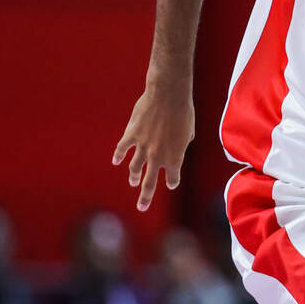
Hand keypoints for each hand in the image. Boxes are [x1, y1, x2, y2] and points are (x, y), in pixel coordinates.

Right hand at [112, 85, 193, 211]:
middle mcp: (158, 157)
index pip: (172, 178)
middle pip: (149, 183)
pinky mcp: (132, 135)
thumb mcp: (189, 132)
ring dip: (134, 176)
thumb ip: (182, 145)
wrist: (169, 96)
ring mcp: (143, 147)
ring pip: (135, 167)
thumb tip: (178, 148)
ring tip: (133, 181)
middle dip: (146, 197)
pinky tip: (116, 161)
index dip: (172, 181)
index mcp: (175, 158)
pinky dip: (118, 155)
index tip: (170, 183)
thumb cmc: (184, 112)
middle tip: (142, 207)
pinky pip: (122, 149)